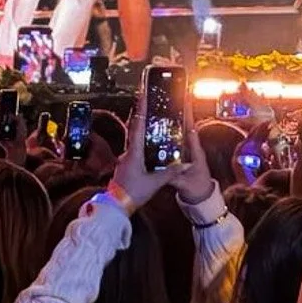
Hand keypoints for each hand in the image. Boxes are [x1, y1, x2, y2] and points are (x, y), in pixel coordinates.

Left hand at [112, 86, 205, 209]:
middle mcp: (127, 153)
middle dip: (143, 116)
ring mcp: (125, 160)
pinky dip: (143, 144)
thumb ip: (170, 173)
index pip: (138, 127)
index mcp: (133, 153)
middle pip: (135, 130)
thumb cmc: (132, 193)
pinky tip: (150, 146)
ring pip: (135, 141)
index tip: (143, 96)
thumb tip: (186, 165)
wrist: (115, 206)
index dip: (142, 110)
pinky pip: (136, 151)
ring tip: (152, 120)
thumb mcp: (154, 183)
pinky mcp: (126, 167)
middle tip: (148, 103)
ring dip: (143, 130)